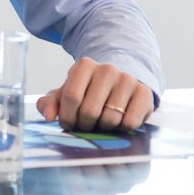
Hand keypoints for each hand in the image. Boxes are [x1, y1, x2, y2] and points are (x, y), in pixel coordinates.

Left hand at [35, 57, 155, 132]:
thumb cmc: (87, 91)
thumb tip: (49, 117)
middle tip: (86, 123)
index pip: (72, 97)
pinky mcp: (144, 94)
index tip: (68, 123)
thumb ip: (49, 103)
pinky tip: (119, 120)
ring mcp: (128, 80)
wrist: (120, 83)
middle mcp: (108, 69)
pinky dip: (122, 129)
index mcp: (84, 65)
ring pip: (110, 119)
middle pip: (90, 110)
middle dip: (85, 124)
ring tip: (102, 120)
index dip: (68, 117)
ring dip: (103, 127)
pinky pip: (130, 123)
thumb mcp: (65, 93)